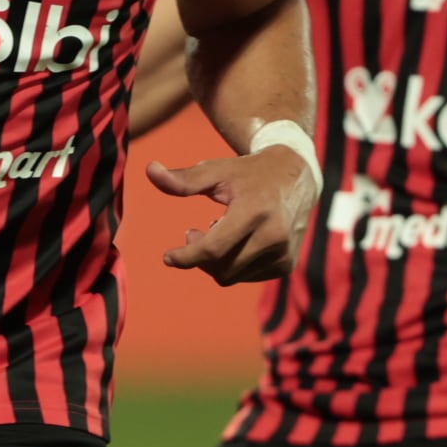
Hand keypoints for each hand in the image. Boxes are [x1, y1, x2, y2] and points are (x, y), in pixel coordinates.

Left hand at [150, 146, 315, 283]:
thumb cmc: (248, 173)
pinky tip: (234, 241)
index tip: (168, 257)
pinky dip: (232, 264)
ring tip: (214, 231)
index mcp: (255, 212)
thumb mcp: (216, 170)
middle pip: (220, 267)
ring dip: (214, 261)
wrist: (297, 177)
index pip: (214, 249)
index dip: (186, 257)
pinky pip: (246, 276)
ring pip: (232, 276)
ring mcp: (283, 253)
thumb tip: (149, 170)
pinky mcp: (287, 264)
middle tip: (192, 232)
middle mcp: (274, 236)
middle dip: (198, 256)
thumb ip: (183, 179)